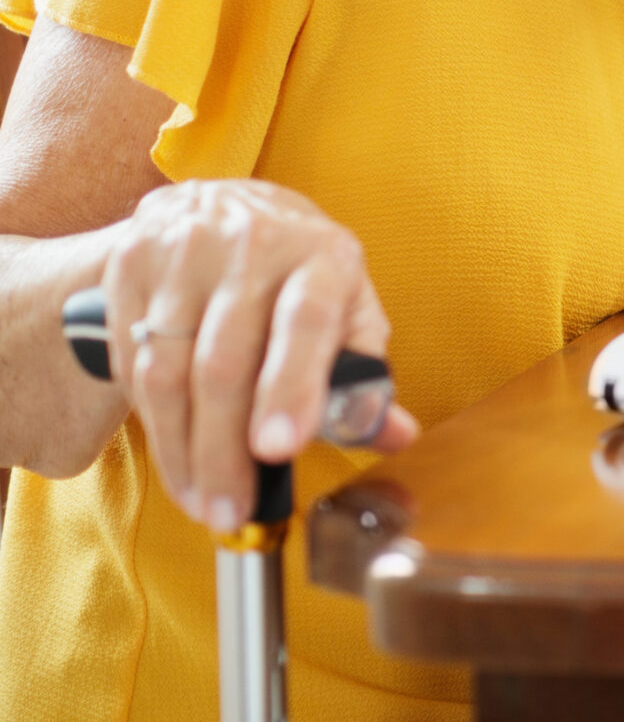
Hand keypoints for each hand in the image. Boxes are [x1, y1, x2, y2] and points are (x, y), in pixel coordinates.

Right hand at [101, 179, 416, 532]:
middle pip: (226, 361)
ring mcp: (184, 252)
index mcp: (322, 254)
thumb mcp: (349, 308)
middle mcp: (252, 244)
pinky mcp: (132, 266)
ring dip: (182, 451)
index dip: (291, 388)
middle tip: (231, 512)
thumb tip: (394, 435)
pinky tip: (175, 455)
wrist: (228, 209)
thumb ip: (366, 375)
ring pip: (168, 370)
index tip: (280, 451)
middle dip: (225, 451)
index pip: (306, 321)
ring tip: (204, 502)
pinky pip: (131, 362)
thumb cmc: (302, 275)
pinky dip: (151, 421)